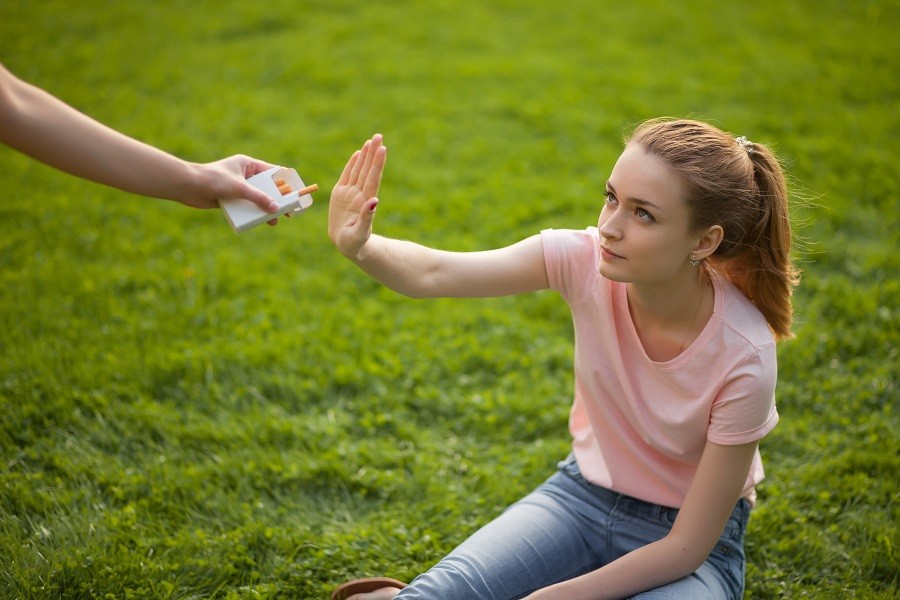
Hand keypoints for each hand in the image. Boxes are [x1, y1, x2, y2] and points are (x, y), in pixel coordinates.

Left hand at [184, 154, 280, 215]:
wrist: (187, 186)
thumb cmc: (214, 180)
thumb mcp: (240, 188)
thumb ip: (259, 198)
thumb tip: (276, 209)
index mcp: (248, 164)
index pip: (271, 172)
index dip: (285, 182)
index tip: (295, 191)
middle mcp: (243, 175)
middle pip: (265, 188)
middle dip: (276, 200)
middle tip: (288, 210)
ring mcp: (236, 188)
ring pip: (255, 199)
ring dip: (264, 209)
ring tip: (273, 221)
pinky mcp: (229, 199)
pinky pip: (245, 207)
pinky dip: (251, 214)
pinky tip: (257, 222)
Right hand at [328, 134, 386, 258]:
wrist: (348, 246)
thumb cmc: (356, 243)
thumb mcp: (360, 233)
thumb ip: (367, 217)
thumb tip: (374, 201)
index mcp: (365, 202)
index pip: (372, 179)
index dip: (377, 164)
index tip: (382, 149)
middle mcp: (360, 194)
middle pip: (367, 170)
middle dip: (373, 153)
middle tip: (379, 136)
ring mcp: (350, 193)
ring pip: (359, 170)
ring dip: (365, 155)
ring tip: (371, 140)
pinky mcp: (340, 194)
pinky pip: (347, 175)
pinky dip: (352, 164)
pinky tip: (359, 153)